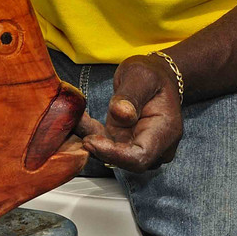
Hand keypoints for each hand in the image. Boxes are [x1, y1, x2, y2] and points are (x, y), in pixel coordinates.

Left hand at [77, 53, 182, 171]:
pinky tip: (77, 119)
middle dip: (97, 147)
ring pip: (110, 154)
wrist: (155, 76)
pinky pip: (104, 144)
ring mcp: (138, 146)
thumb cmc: (152, 75)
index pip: (140, 156)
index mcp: (165, 132)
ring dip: (89, 139)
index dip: (115, 155)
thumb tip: (121, 114)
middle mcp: (154, 146)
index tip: (91, 141)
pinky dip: (89, 133)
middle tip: (73, 125)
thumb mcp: (141, 76)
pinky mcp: (123, 142)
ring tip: (71, 118)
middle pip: (124, 160)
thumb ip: (131, 95)